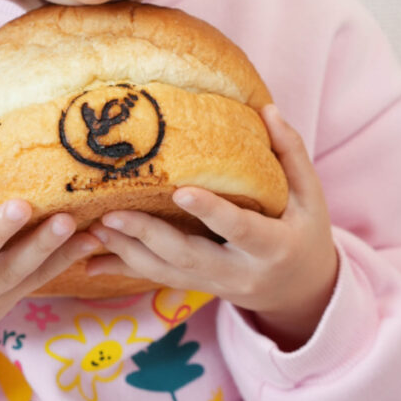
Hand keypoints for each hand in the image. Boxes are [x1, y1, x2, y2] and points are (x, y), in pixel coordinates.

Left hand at [85, 105, 338, 350]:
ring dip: (127, 253)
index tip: (180, 191)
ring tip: (94, 229)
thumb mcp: (310, 196)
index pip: (239, 229)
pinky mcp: (196, 286)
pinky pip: (156, 279)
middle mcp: (240, 272)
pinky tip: (91, 260)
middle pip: (189, 257)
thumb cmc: (305, 232)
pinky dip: (123, 269)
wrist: (300, 291)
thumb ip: (290, 153)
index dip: (211, 212)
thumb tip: (267, 109)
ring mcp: (215, 284)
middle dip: (149, 237)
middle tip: (112, 215)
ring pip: (167, 273)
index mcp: (273, 247)